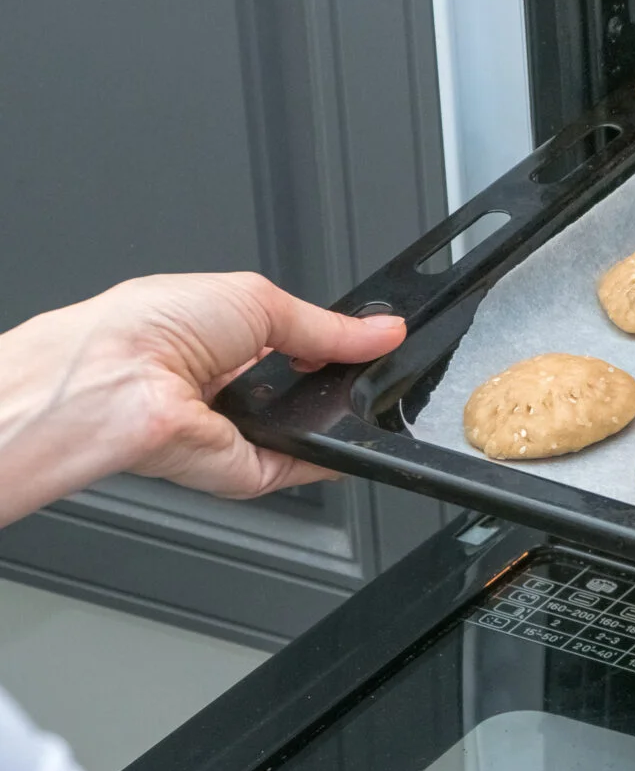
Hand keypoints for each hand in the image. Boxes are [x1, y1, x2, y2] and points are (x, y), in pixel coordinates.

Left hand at [0, 273, 405, 522]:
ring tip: (358, 395)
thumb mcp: (258, 300)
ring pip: (306, 430)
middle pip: (303, 388)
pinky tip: (354, 439)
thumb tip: (382, 331)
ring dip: (336, 415)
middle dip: (338, 378)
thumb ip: (327, 326)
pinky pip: (301, 467)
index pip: (292, 343)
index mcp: (219, 337)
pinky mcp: (243, 471)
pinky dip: (331, 456)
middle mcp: (223, 386)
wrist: (116, 384)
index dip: (333, 340)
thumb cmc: (149, 329)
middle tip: (368, 365)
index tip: (372, 338)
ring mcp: (234, 431)